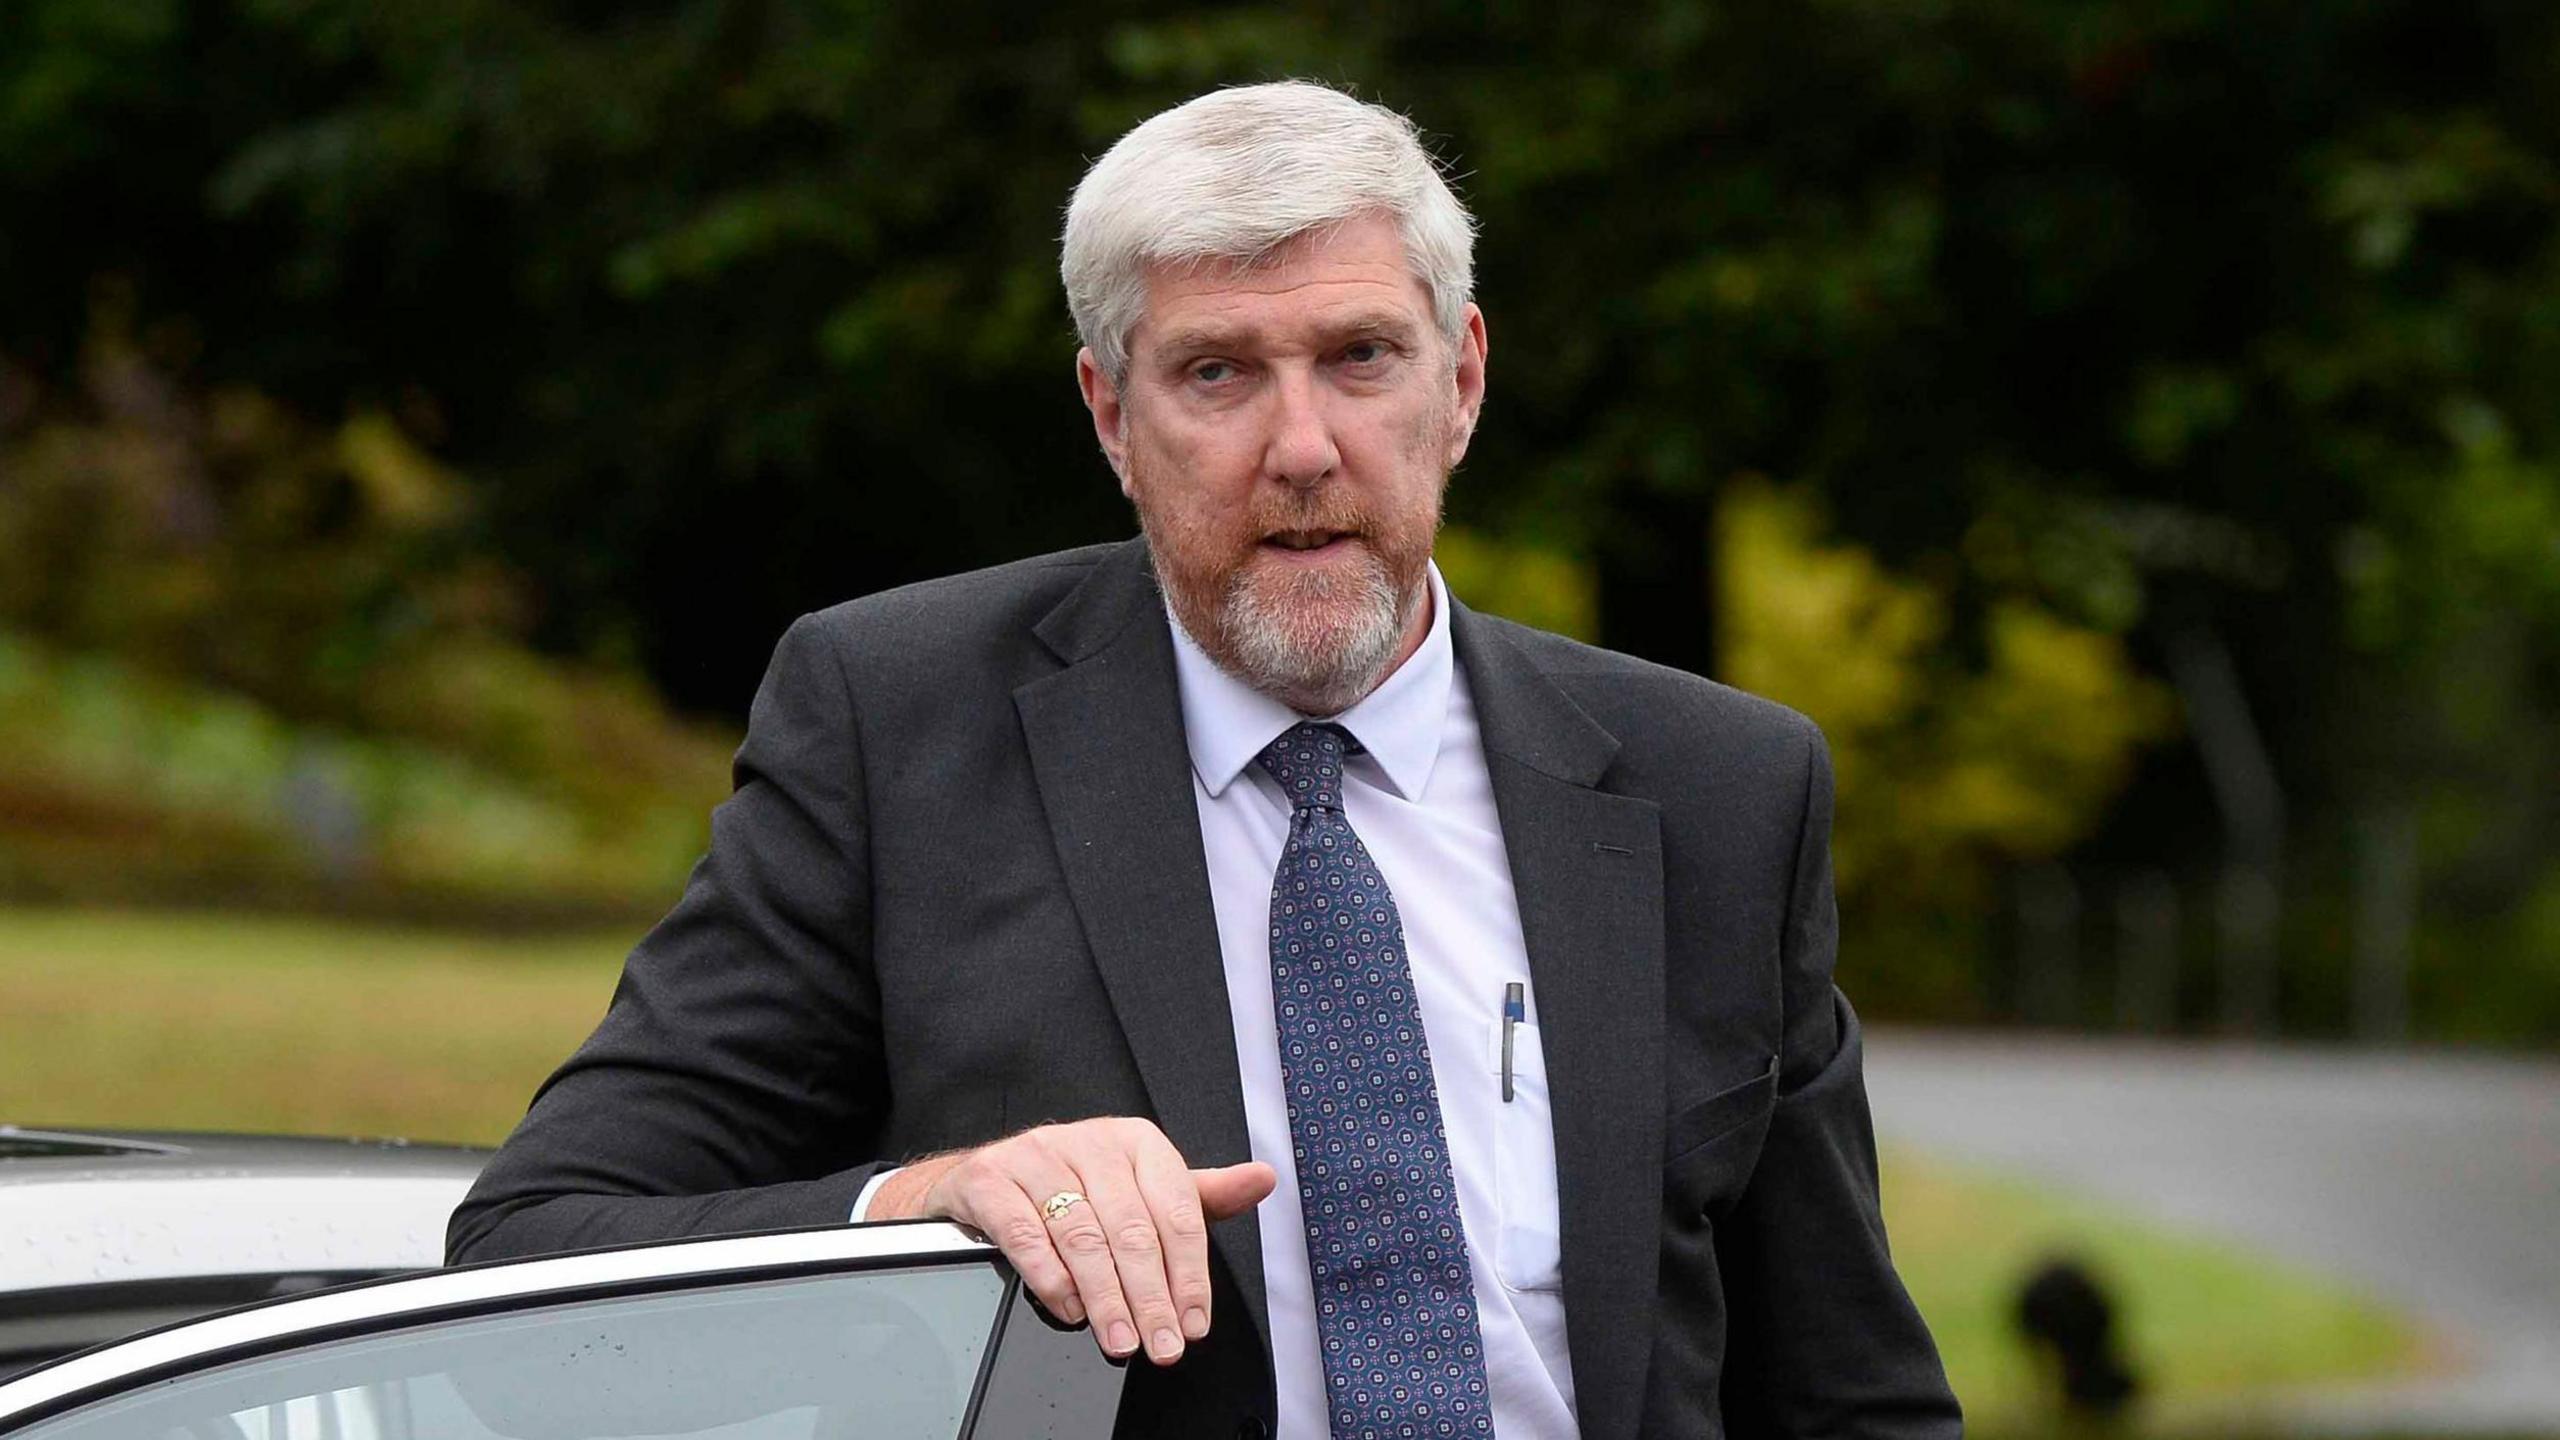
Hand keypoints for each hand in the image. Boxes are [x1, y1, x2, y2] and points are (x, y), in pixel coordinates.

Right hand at [867, 1118, 1275, 1365]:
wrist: (986, 1178)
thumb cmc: (1077, 1188)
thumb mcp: (1143, 1189)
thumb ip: (1202, 1195)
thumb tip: (1262, 1179)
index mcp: (1137, 1142)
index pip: (1176, 1210)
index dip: (1190, 1273)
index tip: (1194, 1322)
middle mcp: (1089, 1142)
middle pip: (1131, 1229)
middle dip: (1150, 1297)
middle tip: (1162, 1344)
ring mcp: (1037, 1156)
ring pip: (1081, 1235)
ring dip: (1105, 1298)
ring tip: (1120, 1340)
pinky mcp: (991, 1178)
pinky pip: (1025, 1233)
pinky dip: (1050, 1278)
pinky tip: (1069, 1310)